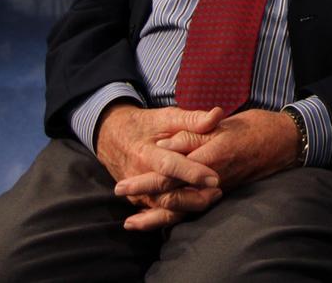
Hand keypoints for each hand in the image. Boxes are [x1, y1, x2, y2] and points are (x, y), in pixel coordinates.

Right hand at [95, 103, 224, 229]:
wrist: (113, 137)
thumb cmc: (145, 125)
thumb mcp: (166, 117)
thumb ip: (192, 119)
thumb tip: (217, 115)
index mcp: (145, 153)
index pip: (169, 166)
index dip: (192, 173)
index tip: (215, 178)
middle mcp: (138, 176)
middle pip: (167, 195)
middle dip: (194, 197)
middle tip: (218, 191)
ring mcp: (136, 191)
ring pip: (164, 209)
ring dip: (189, 207)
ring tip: (212, 199)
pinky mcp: (138, 200)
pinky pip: (157, 214)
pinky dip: (175, 216)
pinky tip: (195, 212)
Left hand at [113, 109, 298, 228]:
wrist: (286, 141)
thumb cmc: (256, 127)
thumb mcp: (224, 124)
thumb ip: (194, 134)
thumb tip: (165, 145)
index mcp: (211, 157)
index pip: (171, 174)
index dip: (146, 181)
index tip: (122, 185)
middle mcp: (213, 178)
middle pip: (172, 195)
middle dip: (144, 199)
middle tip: (120, 197)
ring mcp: (218, 188)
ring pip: (182, 208)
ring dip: (156, 216)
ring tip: (132, 222)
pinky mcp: (223, 191)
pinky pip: (196, 208)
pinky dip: (177, 216)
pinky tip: (163, 221)